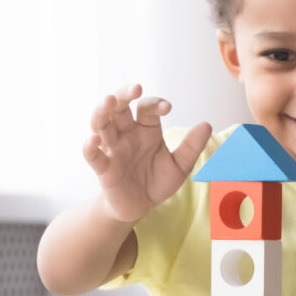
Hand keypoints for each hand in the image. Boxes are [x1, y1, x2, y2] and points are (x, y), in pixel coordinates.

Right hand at [83, 84, 212, 221]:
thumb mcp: (179, 165)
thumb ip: (191, 147)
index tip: (167, 108)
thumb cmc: (157, 181)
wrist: (141, 207)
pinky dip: (89, 146)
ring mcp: (112, 149)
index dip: (155, 104)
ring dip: (102, 111)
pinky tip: (93, 139)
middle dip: (124, 95)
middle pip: (119, 107)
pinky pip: (92, 155)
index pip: (147, 109)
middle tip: (134, 88)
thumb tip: (206, 125)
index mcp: (146, 130)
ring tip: (108, 100)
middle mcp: (126, 134)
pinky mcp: (103, 168)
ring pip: (101, 124)